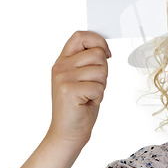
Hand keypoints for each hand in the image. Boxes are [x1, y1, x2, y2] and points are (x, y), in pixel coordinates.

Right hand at [48, 31, 110, 147]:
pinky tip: (87, 102)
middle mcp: (60, 67)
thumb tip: (104, 47)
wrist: (69, 131)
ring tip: (89, 94)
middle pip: (97, 54)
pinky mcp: (69, 90)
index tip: (107, 53)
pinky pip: (99, 86)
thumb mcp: (83, 77)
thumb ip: (88, 60)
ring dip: (101, 85)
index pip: (80, 36)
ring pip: (101, 70)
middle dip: (103, 70)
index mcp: (63, 60)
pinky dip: (99, 96)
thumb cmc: (80, 104)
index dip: (98, 41)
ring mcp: (63, 78)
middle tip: (93, 85)